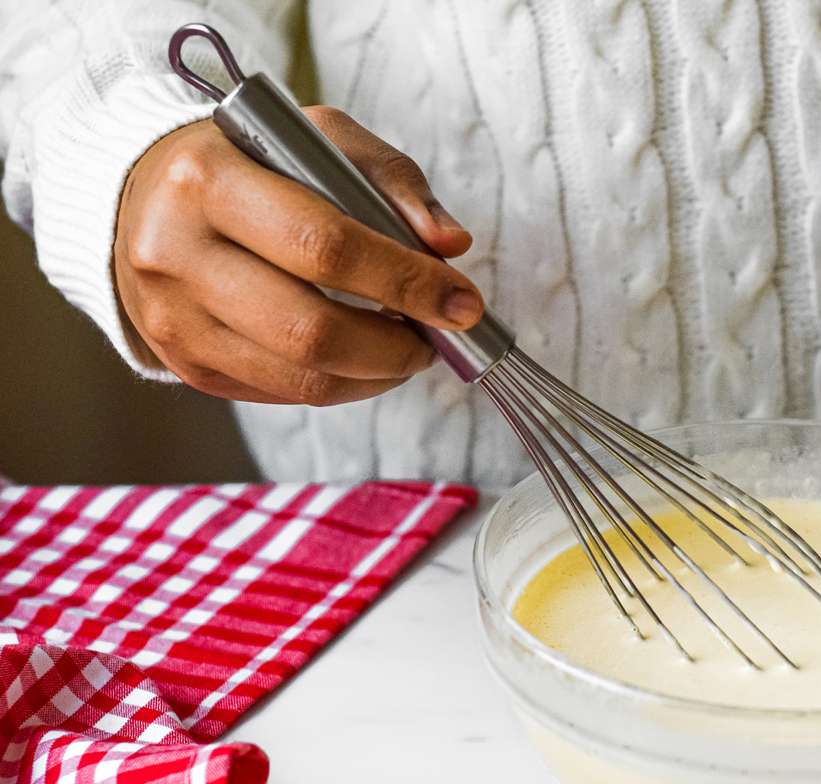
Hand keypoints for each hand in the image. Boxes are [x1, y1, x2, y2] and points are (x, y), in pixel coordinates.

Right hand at [114, 106, 482, 404]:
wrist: (144, 197)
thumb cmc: (251, 164)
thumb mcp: (319, 140)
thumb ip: (392, 182)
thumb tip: (450, 244)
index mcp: (208, 180)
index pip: (325, 247)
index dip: (406, 282)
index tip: (463, 301)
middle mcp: (176, 254)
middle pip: (312, 330)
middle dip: (397, 346)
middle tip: (438, 336)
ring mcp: (174, 319)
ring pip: (302, 377)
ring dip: (378, 374)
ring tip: (408, 347)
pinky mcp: (185, 364)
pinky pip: (283, 394)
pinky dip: (344, 384)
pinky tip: (365, 359)